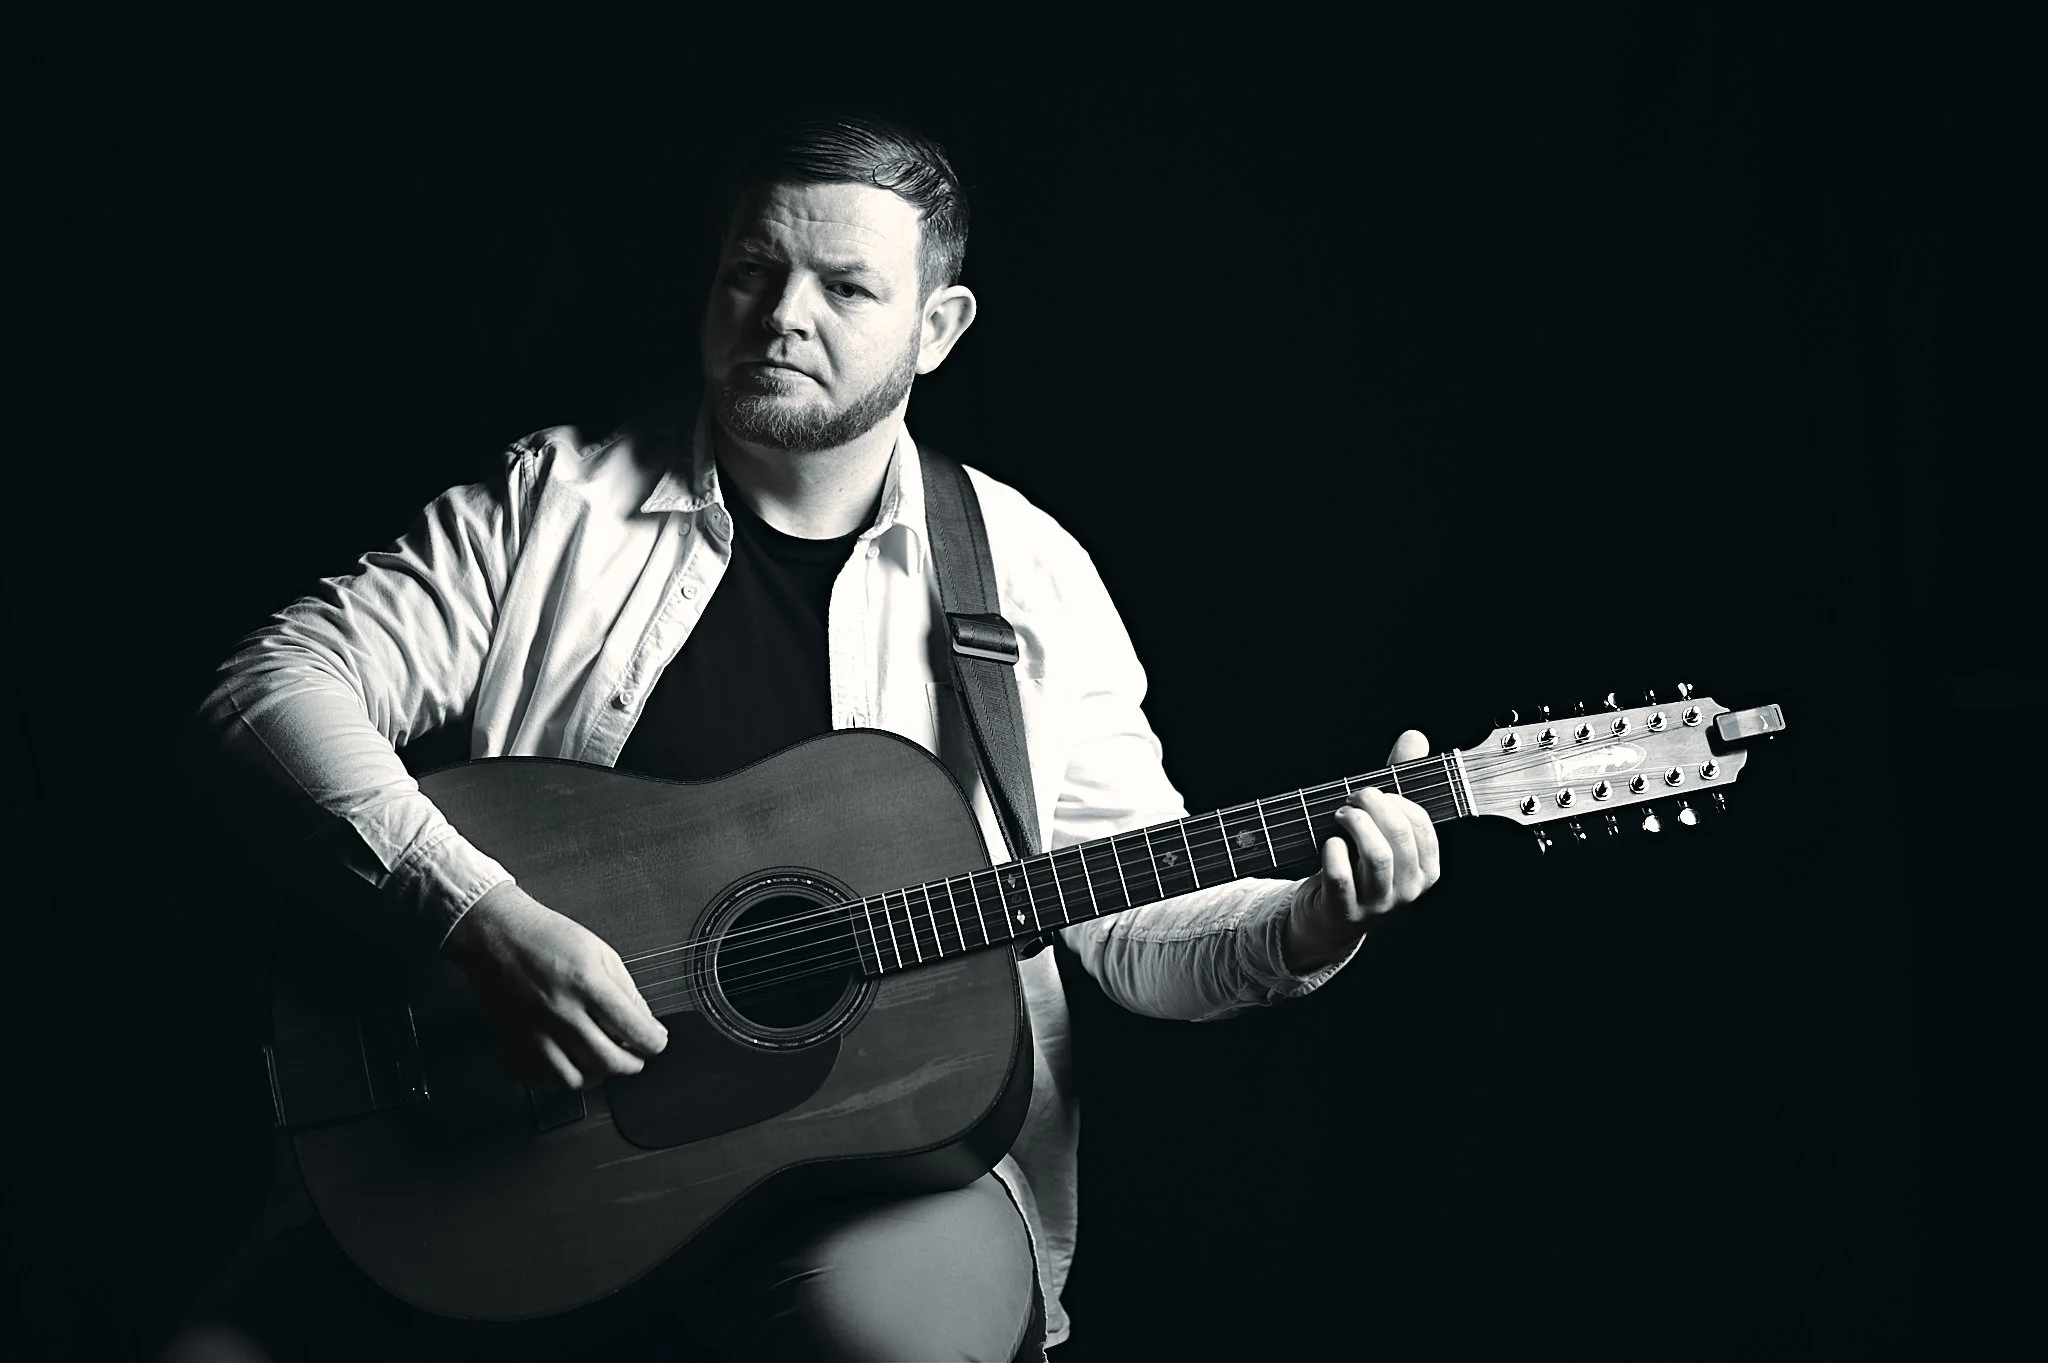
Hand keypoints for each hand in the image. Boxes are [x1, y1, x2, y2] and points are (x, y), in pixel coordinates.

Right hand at [441, 882, 668, 1089]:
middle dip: (632, 1064)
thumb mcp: (599, 951)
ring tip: (603, 1062)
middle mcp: (560, 1011)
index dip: (653, 1042)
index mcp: (586, 983)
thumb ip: (625, 989)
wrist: (495, 936)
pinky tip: (571, 1064)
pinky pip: (541, 1079)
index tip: (656, 1042)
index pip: (634, 1029)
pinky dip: (561, 1080)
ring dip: (597, 1076)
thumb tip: (645, 1021)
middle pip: (608, 1061)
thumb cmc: (545, 937)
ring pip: (575, 1078)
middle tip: (635, 1057)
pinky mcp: (513, 1042)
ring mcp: (534, 1031)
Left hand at [1283, 729, 1443, 972]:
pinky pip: (1341, 875)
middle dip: (1373, 805)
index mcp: (1426, 870)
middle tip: (1352, 799)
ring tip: (1339, 814)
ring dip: (1354, 823)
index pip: (1420, 823)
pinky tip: (1329, 842)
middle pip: (1399, 834)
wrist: (1326, 918)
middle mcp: (1408, 890)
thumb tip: (1414, 738)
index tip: (1373, 793)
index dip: (1394, 799)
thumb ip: (1399, 784)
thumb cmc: (1357, 865)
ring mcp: (1378, 905)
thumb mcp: (1381, 828)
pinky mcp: (1344, 912)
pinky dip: (1332, 851)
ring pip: (1377, 855)